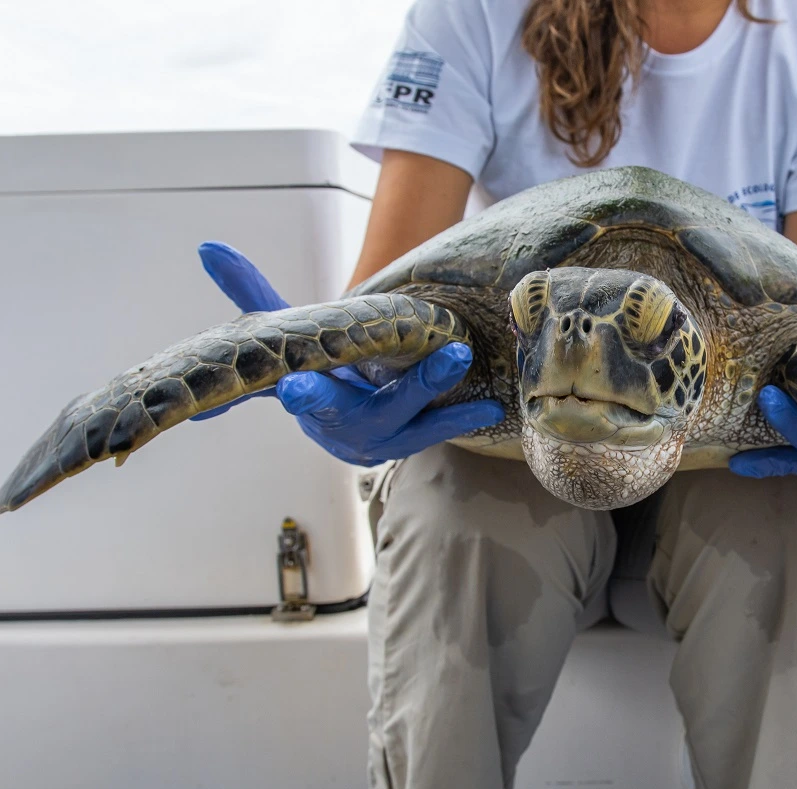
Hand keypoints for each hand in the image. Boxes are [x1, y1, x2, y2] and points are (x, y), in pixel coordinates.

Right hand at [190, 242, 504, 465]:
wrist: (343, 428)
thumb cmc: (314, 372)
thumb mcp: (286, 337)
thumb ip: (252, 295)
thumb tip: (207, 248)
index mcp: (309, 399)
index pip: (301, 396)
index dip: (300, 394)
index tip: (295, 388)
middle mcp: (345, 423)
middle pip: (368, 408)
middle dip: (400, 387)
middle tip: (439, 358)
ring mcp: (384, 435)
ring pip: (411, 416)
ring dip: (436, 388)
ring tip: (462, 357)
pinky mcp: (414, 437)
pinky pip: (439, 427)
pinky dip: (463, 416)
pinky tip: (493, 405)